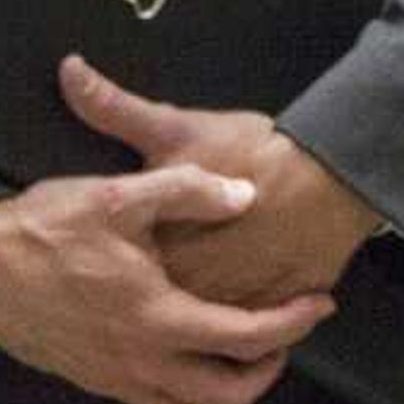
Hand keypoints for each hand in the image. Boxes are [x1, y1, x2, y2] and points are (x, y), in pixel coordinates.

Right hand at [0, 164, 333, 403]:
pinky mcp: (92, 380)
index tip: (319, 301)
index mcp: (154, 317)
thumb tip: (245, 194)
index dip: (295, 323)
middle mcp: (137, 362)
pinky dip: (189, 389)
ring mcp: (112, 378)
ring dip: (229, 388)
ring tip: (244, 344)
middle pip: (228, 399)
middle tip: (284, 331)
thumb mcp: (117, 194)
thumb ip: (188, 190)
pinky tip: (192, 345)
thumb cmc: (42, 228)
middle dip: (269, 370)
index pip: (247, 339)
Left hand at [62, 55, 381, 308]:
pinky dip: (255, 320)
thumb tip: (70, 70)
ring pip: (215, 330)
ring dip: (208, 326)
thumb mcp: (177, 129)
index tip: (118, 264)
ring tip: (208, 306)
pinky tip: (252, 296)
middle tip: (167, 293)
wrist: (334, 170)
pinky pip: (262, 332)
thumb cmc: (255, 150)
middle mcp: (196, 289)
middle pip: (166, 314)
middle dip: (160, 312)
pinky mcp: (280, 308)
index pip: (122, 280)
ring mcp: (241, 303)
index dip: (117, 274)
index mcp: (161, 252)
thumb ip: (115, 109)